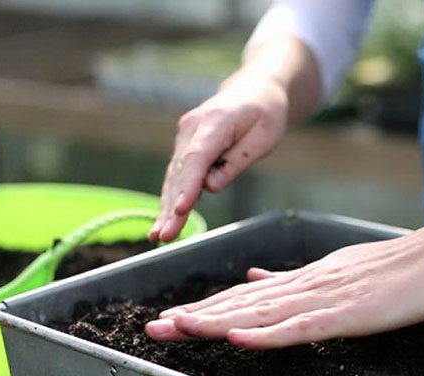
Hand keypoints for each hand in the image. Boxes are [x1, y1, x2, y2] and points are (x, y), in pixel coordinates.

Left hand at [145, 228, 423, 347]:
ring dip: (217, 323)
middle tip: (153, 329)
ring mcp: (325, 298)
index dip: (207, 308)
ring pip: (262, 313)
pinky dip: (268, 334)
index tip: (172, 317)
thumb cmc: (396, 267)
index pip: (246, 296)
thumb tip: (255, 278)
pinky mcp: (347, 314)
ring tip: (178, 330)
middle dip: (196, 317)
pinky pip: (301, 328)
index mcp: (306, 279)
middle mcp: (306, 285)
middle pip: (243, 304)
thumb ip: (296, 278)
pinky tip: (238, 338)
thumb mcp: (339, 270)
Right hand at [149, 75, 287, 242]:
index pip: (198, 158)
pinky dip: (170, 197)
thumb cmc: (264, 114)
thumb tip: (211, 187)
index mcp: (214, 123)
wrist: (253, 91)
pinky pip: (177, 175)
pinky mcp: (185, 146)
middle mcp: (191, 128)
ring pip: (174, 177)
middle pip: (181, 173)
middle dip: (171, 207)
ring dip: (165, 207)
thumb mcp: (264, 137)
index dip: (188, 186)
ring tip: (158, 236)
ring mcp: (184, 136)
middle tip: (164, 236)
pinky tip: (162, 221)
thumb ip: (237, 161)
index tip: (180, 210)